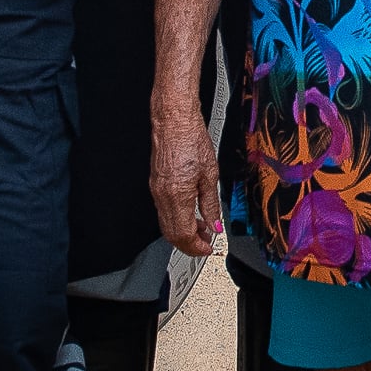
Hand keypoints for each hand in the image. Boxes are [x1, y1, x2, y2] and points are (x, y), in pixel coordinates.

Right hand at [151, 99, 223, 257]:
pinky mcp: (155, 185)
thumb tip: (215, 225)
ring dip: (183, 233)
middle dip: (189, 244)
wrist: (174, 122)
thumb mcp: (210, 175)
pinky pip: (163, 212)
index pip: (184, 235)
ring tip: (202, 228)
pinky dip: (176, 220)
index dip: (196, 247)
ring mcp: (156, 192)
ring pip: (166, 225)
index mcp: (178, 196)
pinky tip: (190, 214)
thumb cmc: (191, 140)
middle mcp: (163, 197)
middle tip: (206, 243)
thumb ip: (211, 205)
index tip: (208, 248)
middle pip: (172, 235)